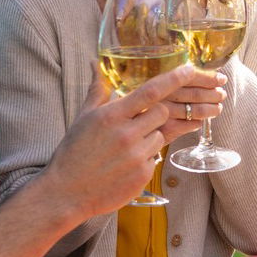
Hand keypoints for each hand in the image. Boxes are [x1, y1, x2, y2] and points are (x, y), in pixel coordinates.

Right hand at [43, 66, 218, 214]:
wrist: (67, 191)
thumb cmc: (74, 152)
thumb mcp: (83, 118)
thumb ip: (97, 91)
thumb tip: (96, 64)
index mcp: (112, 116)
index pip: (151, 92)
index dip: (173, 79)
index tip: (188, 69)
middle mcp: (127, 134)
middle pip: (162, 112)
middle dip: (154, 115)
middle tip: (136, 124)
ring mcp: (137, 156)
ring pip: (160, 136)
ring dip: (149, 138)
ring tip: (125, 149)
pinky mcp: (144, 175)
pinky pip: (156, 159)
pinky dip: (144, 159)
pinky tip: (124, 166)